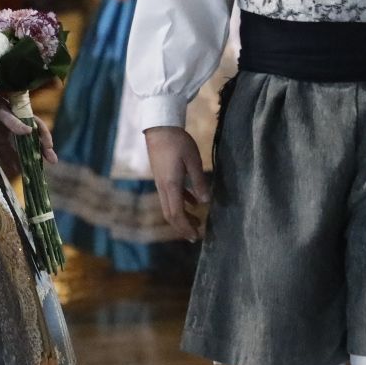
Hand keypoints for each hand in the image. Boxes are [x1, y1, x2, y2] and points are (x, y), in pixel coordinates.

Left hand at [0, 97, 55, 166]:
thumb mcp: (0, 111)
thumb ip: (13, 121)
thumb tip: (29, 131)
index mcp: (20, 116)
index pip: (38, 126)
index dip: (45, 136)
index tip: (49, 146)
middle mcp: (16, 127)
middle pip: (33, 140)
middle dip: (44, 150)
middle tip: (53, 161)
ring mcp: (7, 136)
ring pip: (22, 150)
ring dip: (30, 160)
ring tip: (38, 171)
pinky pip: (6, 154)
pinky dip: (12, 163)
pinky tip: (19, 171)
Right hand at [144, 126, 207, 241]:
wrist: (160, 127)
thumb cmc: (178, 142)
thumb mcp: (193, 161)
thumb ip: (199, 182)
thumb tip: (205, 202)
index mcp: (171, 185)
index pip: (176, 214)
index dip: (185, 227)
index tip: (195, 237)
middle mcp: (163, 187)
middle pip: (170, 214)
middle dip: (182, 227)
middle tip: (195, 236)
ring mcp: (160, 182)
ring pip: (169, 206)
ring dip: (182, 216)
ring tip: (197, 221)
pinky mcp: (162, 177)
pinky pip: (170, 196)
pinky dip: (181, 203)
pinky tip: (193, 202)